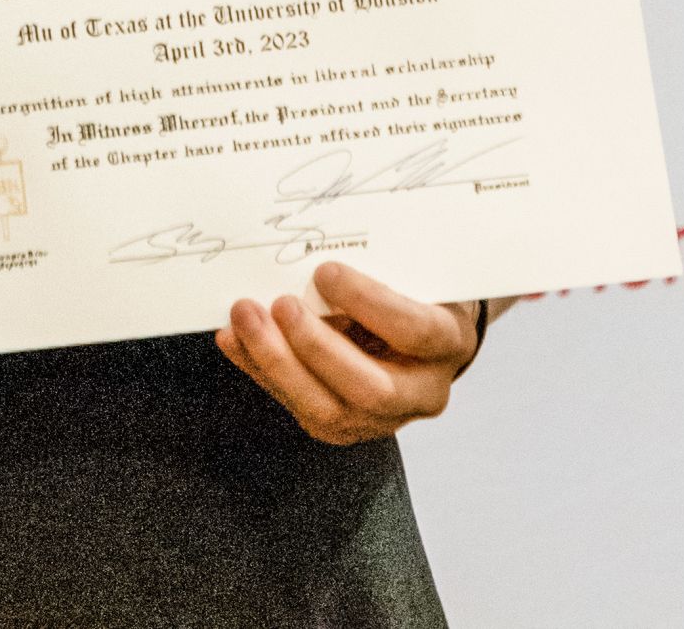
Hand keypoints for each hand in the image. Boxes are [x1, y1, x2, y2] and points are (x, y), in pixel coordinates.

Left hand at [214, 262, 479, 446]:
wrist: (423, 331)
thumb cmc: (417, 286)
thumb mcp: (415, 269)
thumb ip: (382, 266)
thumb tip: (319, 258)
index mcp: (449, 344)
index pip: (414, 331)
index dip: (369, 303)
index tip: (325, 270)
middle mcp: (422, 392)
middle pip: (369, 388)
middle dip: (316, 348)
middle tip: (279, 304)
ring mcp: (381, 418)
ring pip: (327, 410)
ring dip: (276, 362)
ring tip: (243, 317)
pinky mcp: (341, 424)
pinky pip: (296, 403)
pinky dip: (260, 369)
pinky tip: (233, 338)